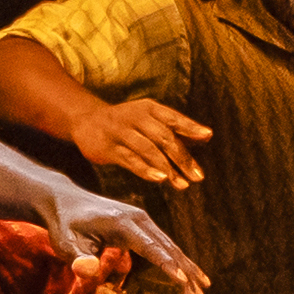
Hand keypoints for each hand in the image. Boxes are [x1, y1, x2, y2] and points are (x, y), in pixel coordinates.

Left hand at [40, 188, 208, 293]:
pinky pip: (166, 247)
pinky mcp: (144, 227)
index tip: (183, 282)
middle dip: (185, 277)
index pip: (149, 247)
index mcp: (122, 222)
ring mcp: (144, 221)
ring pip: (172, 249)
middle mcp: (139, 219)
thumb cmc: (64, 225)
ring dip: (188, 273)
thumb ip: (77, 258)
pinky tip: (192, 279)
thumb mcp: (65, 243)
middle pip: (168, 250)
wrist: (66, 200)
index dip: (167, 265)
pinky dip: (181, 264)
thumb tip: (88, 271)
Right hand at [76, 96, 213, 190]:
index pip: (173, 118)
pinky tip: (160, 179)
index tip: (208, 135)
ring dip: (167, 167)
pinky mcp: (109, 148)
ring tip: (182, 184)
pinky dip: (146, 169)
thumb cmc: (127, 122)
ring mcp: (122, 132)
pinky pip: (130, 160)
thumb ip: (174, 129)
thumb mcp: (149, 120)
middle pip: (164, 137)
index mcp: (150, 109)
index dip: (190, 127)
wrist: (86, 120)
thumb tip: (204, 138)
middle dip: (182, 157)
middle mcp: (137, 117)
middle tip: (198, 176)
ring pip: (148, 150)